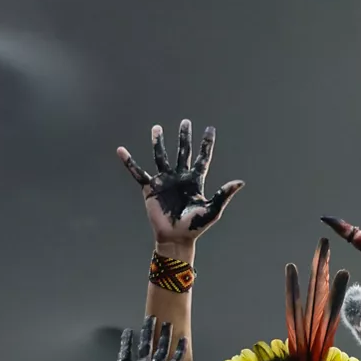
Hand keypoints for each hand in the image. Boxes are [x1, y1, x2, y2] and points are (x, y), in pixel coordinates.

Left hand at [67, 316, 185, 360]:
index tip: (128, 331)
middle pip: (145, 345)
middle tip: (150, 318)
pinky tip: (183, 339)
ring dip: (164, 337)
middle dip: (147, 332)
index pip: (126, 352)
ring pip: (160, 350)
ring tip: (167, 323)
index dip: (127, 341)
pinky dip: (179, 351)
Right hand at [117, 120, 244, 245]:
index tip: (209, 128)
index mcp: (195, 181)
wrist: (176, 237)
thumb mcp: (212, 210)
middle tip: (185, 122)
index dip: (206, 144)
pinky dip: (129, 162)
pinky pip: (138, 172)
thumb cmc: (196, 226)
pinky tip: (121, 150)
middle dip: (184, 137)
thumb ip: (223, 194)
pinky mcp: (150, 188)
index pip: (202, 158)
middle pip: (182, 152)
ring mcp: (164, 181)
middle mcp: (180, 177)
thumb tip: (240, 182)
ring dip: (159, 142)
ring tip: (156, 128)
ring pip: (161, 157)